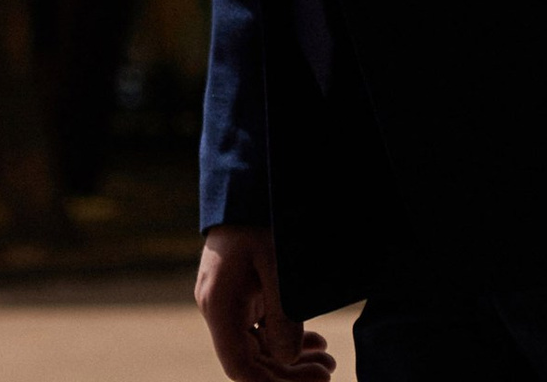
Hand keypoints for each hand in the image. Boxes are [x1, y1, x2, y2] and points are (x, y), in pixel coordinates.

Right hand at [196, 227, 335, 381]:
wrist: (246, 184)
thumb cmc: (261, 220)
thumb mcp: (278, 267)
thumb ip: (284, 316)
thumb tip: (289, 358)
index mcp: (220, 306)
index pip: (239, 368)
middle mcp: (217, 309)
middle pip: (251, 362)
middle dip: (290, 374)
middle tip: (329, 373)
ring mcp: (227, 303)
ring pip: (258, 348)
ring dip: (292, 359)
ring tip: (327, 362)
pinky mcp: (238, 296)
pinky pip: (259, 330)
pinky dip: (285, 340)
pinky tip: (314, 343)